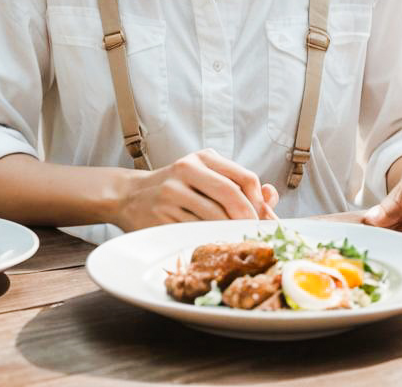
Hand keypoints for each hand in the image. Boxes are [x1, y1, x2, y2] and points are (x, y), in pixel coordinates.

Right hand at [116, 148, 278, 231]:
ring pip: (215, 217)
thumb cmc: (177, 187)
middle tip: (256, 235)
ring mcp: (172, 193)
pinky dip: (210, 240)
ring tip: (238, 241)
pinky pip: (195, 232)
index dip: (259, 202)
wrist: (130, 195)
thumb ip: (238, 184)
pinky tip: (214, 244)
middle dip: (249, 220)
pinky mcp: (161, 216)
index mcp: (203, 158)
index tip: (264, 219)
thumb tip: (271, 196)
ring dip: (231, 233)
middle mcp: (187, 170)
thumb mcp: (206, 176)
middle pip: (231, 196)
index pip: (245, 178)